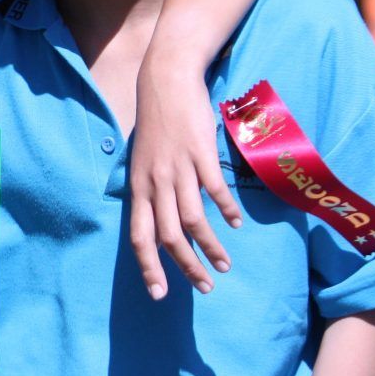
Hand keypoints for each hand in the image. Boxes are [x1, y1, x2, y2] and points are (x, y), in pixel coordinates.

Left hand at [128, 58, 242, 298]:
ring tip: (224, 265)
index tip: (159, 294)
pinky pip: (215, 190)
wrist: (165, 81)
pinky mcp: (200, 154)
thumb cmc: (156, 124)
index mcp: (138, 187)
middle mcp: (156, 182)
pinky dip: (226, 210)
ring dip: (211, 247)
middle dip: (187, 267)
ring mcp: (178, 168)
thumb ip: (149, 191)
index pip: (139, 236)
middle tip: (205, 288)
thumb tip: (157, 223)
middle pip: (169, 236)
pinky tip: (235, 223)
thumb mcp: (142, 161)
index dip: (148, 267)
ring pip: (194, 220)